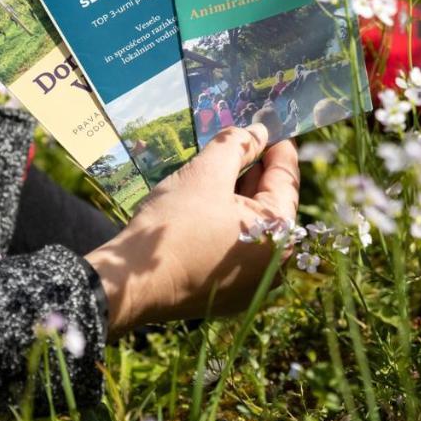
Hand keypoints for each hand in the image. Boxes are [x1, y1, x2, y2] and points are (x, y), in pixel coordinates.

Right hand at [85, 125, 300, 337]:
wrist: (133, 285)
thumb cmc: (174, 225)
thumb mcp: (206, 173)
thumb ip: (236, 145)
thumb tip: (259, 132)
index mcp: (280, 234)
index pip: (286, 179)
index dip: (277, 148)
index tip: (271, 126)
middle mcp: (274, 263)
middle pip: (268, 203)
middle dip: (253, 170)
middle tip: (239, 142)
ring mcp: (252, 283)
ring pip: (250, 225)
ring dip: (236, 196)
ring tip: (216, 170)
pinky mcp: (228, 293)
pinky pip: (234, 247)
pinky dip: (225, 223)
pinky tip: (204, 204)